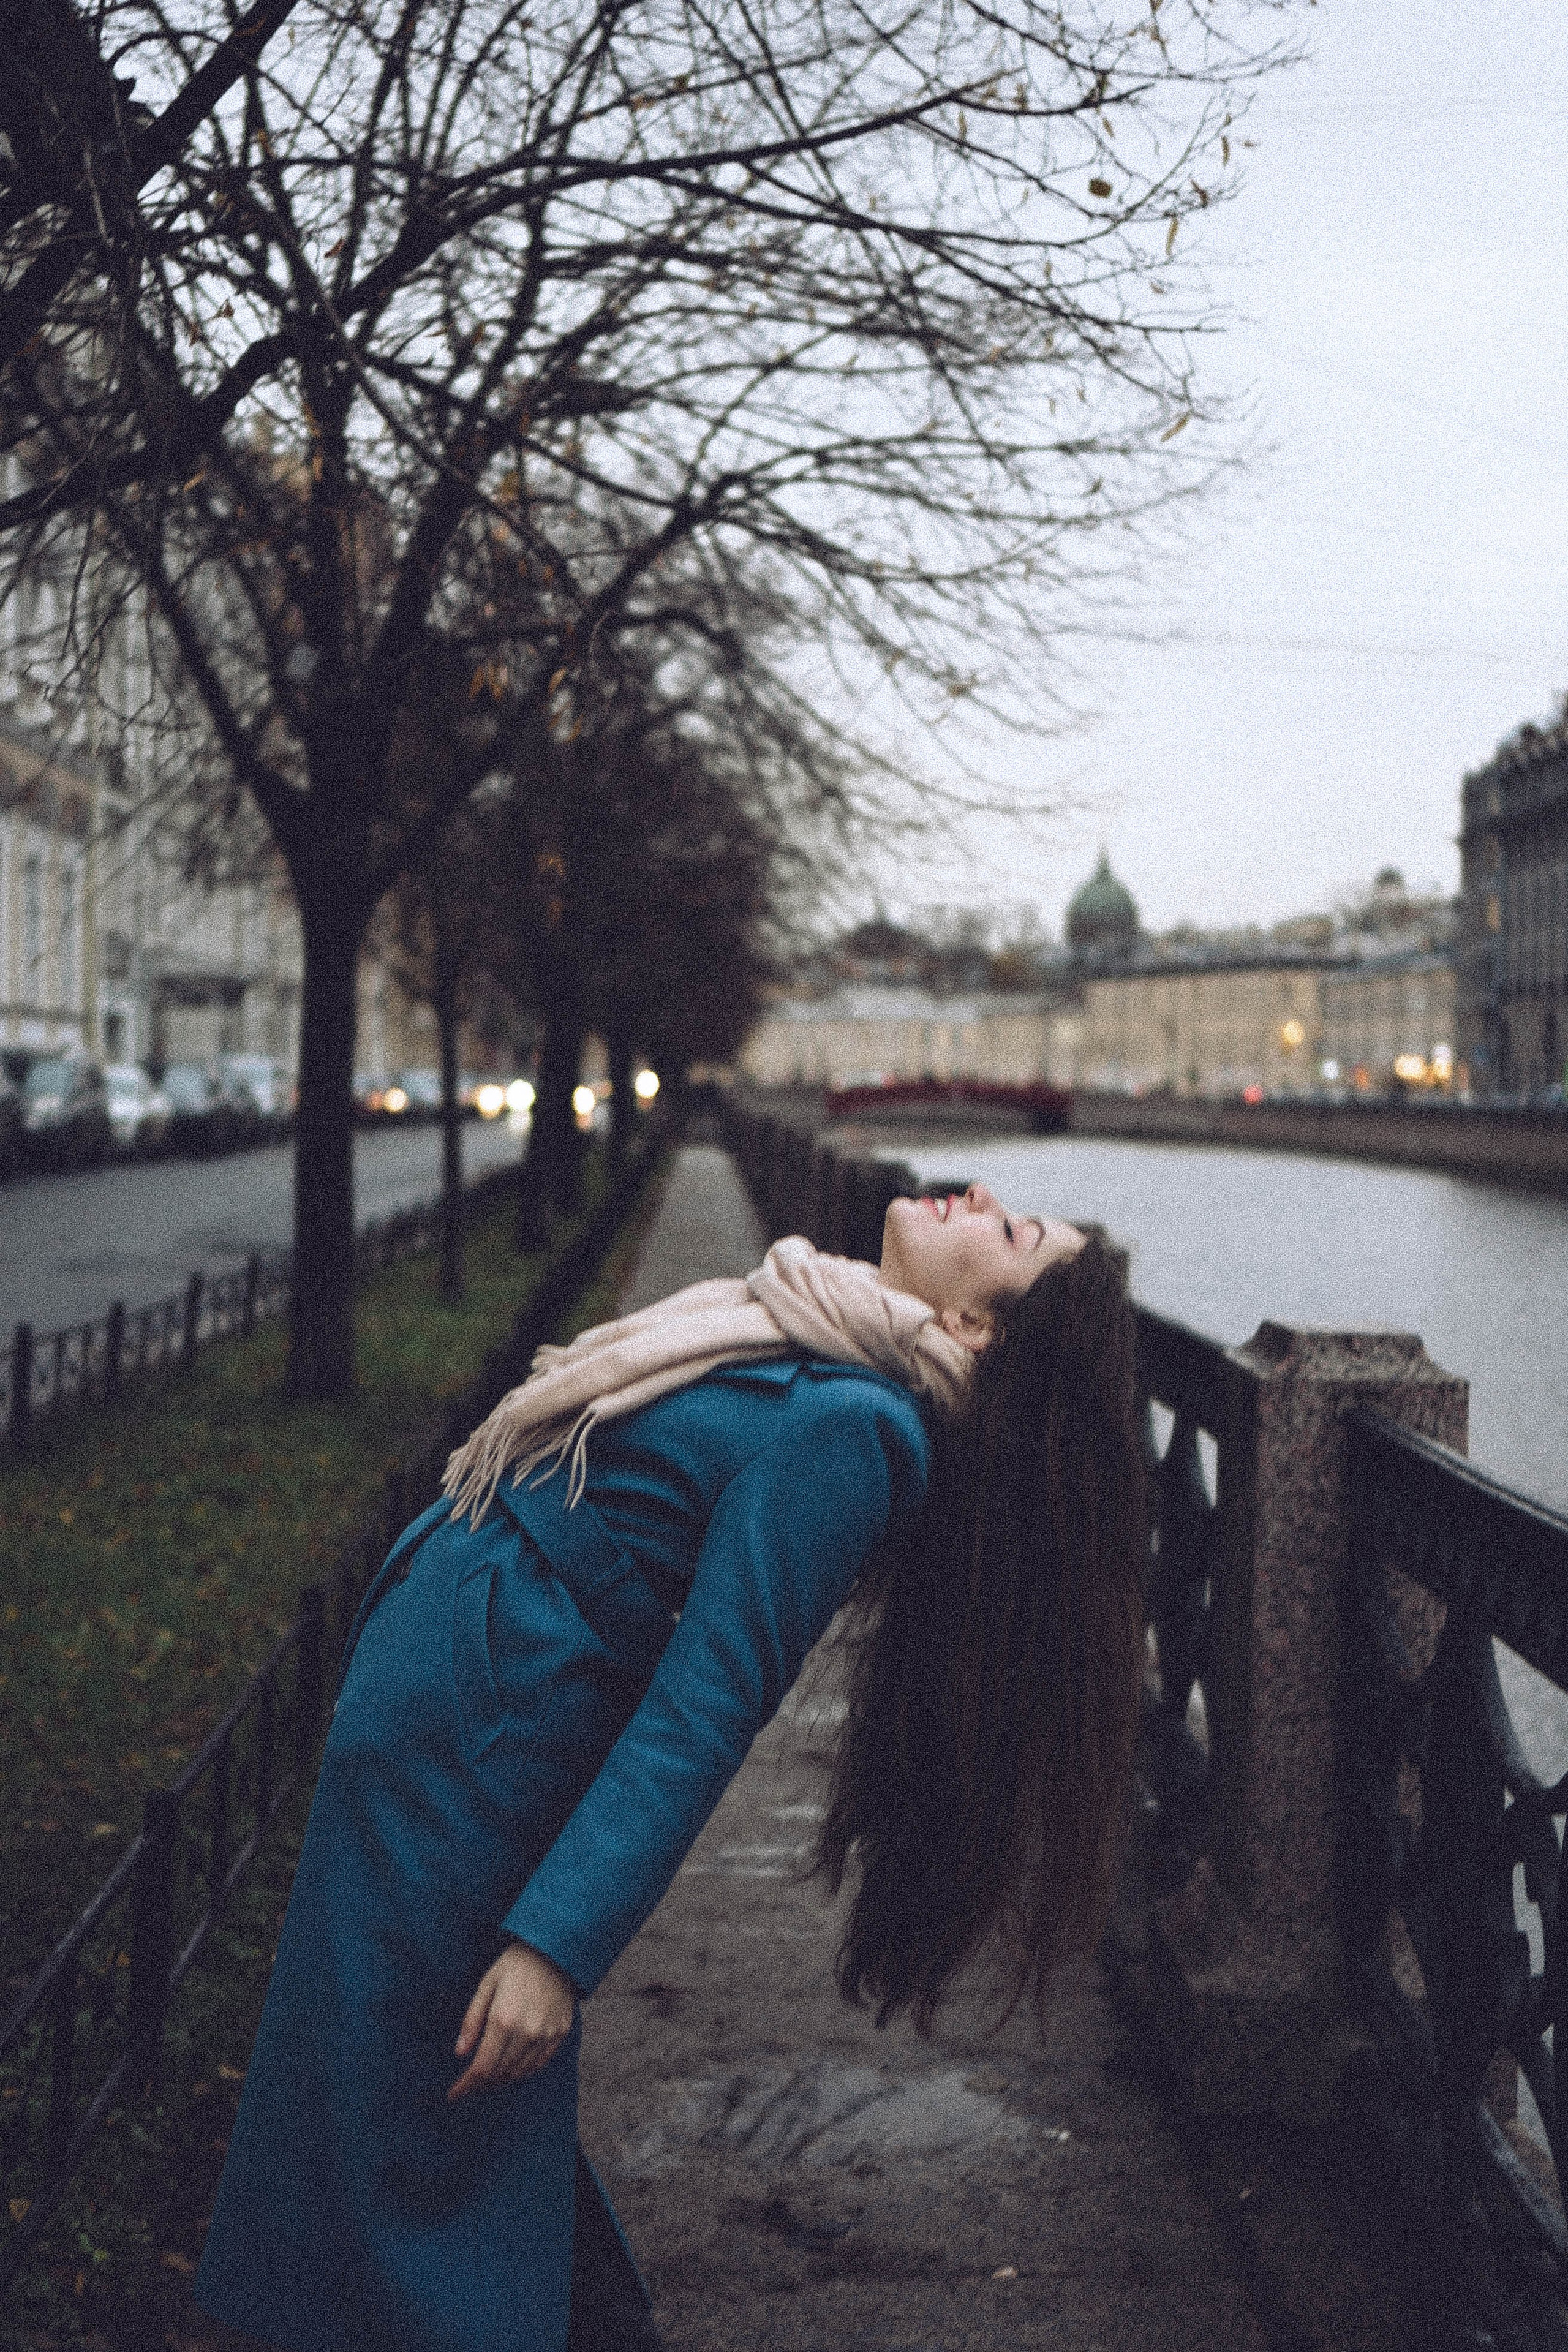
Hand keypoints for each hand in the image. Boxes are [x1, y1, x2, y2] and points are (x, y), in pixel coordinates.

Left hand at [448, 1941, 577, 2100]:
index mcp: (503, 2020)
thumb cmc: (515, 1964)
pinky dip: (521, 2072)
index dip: (465, 2086)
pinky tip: (511, 2067)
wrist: (555, 1950)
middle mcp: (526, 2033)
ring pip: (519, 2074)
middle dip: (479, 2085)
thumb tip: (461, 2053)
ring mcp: (546, 2036)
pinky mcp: (559, 2034)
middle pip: (499, 2075)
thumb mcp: (486, 1985)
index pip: (482, 2068)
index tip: (453, 2094)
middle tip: (467, 2085)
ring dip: (500, 2080)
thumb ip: (472, 2020)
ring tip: (486, 2077)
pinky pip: (538, 2065)